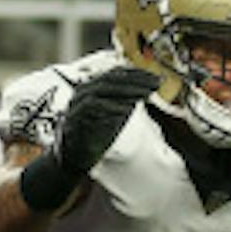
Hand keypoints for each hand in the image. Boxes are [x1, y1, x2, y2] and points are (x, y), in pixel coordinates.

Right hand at [54, 64, 162, 178]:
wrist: (77, 158)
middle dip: (136, 80)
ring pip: (102, 88)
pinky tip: (128, 109)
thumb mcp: (119, 115)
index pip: (117, 73)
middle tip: (156, 83)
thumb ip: (130, 100)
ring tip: (147, 94)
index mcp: (94, 87)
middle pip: (111, 77)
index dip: (138, 74)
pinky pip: (92, 106)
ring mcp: (76, 101)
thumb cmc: (98, 135)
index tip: (158, 78)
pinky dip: (110, 106)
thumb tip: (149, 87)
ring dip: (126, 90)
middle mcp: (84, 90)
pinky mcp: (72, 116)